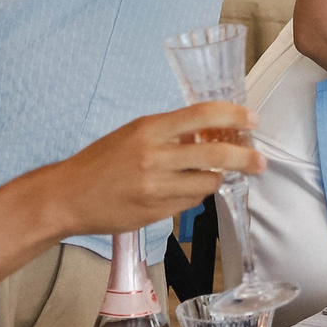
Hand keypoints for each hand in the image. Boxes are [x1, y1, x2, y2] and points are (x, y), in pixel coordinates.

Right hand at [41, 101, 255, 236]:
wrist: (67, 196)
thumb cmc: (100, 162)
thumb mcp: (133, 134)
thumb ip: (170, 132)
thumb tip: (210, 132)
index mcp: (149, 130)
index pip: (202, 115)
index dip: (233, 116)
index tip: (252, 120)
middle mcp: (155, 156)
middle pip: (215, 154)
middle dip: (245, 158)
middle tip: (260, 161)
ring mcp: (156, 187)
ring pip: (207, 183)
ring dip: (216, 179)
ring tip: (211, 176)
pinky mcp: (156, 211)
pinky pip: (190, 203)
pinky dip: (194, 196)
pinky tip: (182, 191)